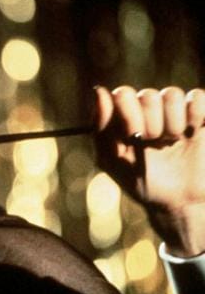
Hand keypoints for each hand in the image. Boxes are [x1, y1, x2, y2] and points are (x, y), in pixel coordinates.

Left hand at [94, 86, 204, 256]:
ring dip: (173, 122)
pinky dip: (195, 113)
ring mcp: (176, 110)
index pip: (123, 95)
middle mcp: (149, 109)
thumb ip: (101, 126)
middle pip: (148, 95)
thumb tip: (99, 90)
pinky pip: (198, 97)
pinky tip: (192, 133)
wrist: (180, 202)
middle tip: (155, 143)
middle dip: (151, 124)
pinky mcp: (202, 114)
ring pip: (172, 94)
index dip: (128, 113)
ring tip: (174, 142)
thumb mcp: (112, 160)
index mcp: (124, 117)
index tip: (132, 135)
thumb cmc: (142, 182)